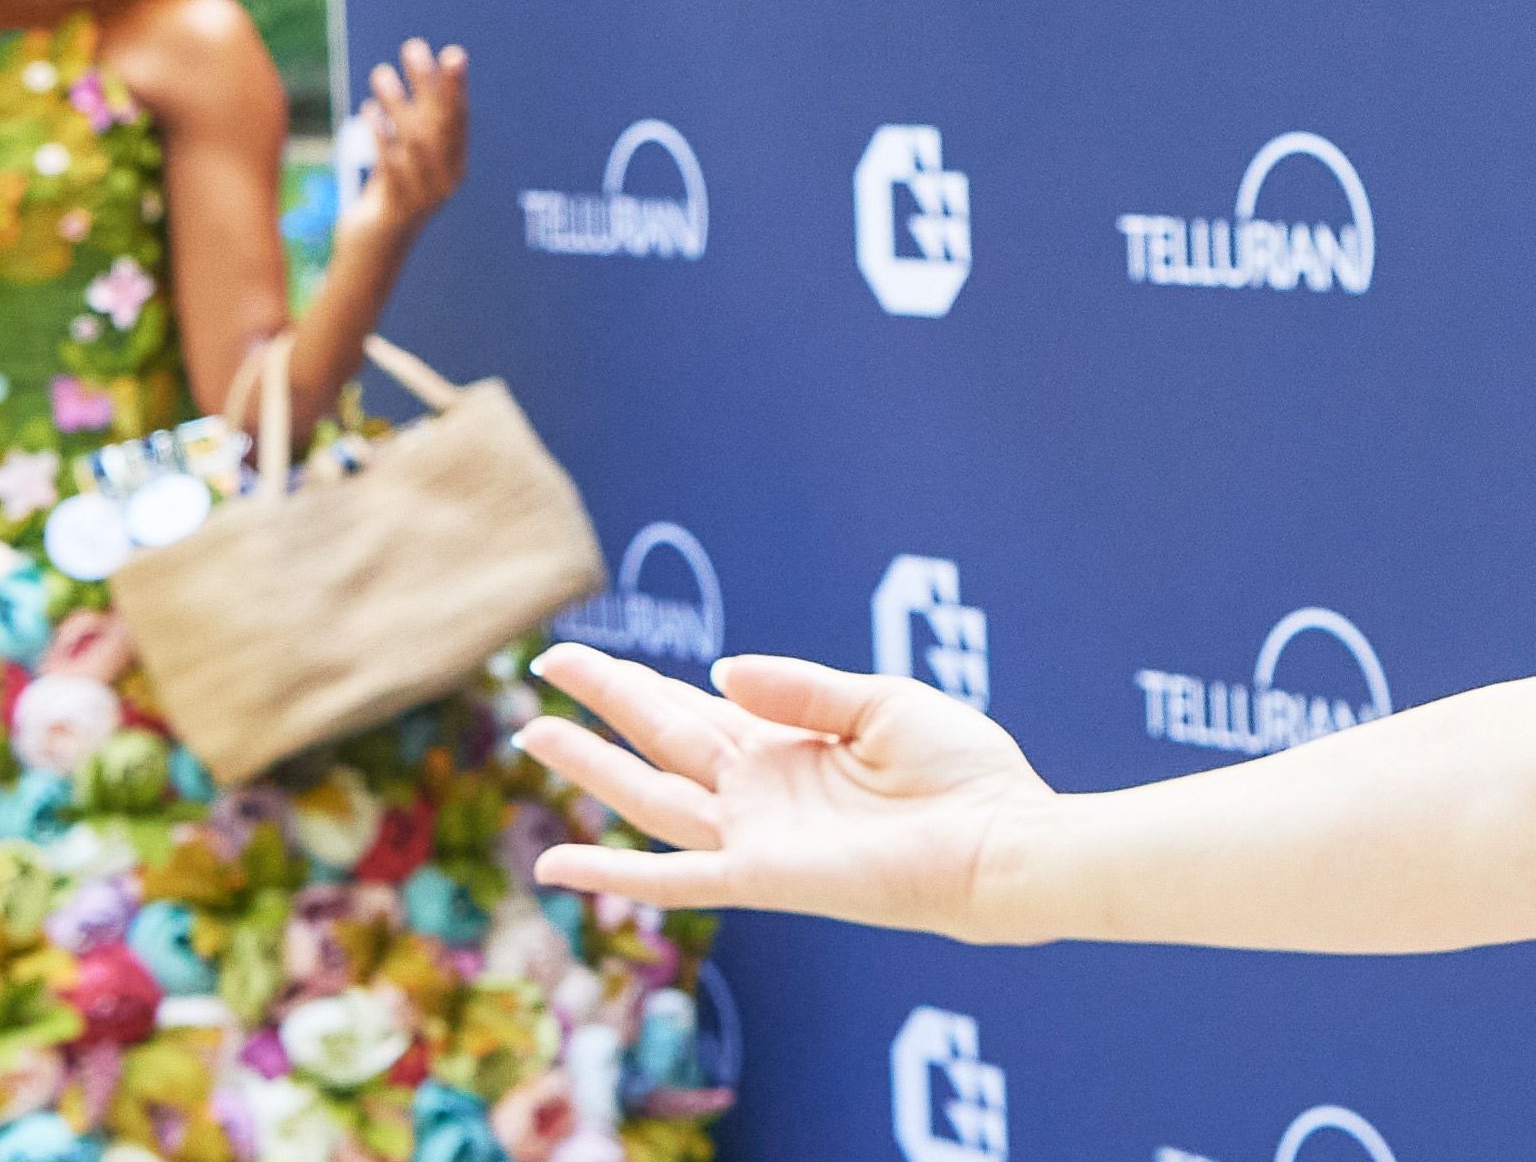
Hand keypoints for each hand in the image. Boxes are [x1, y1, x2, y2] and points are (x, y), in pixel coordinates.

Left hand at [353, 39, 468, 250]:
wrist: (371, 252)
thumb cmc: (387, 199)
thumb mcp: (402, 160)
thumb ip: (411, 129)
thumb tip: (418, 79)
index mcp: (453, 166)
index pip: (458, 119)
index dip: (456, 87)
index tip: (451, 53)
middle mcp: (446, 180)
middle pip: (440, 124)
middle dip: (429, 84)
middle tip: (414, 47)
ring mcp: (425, 197)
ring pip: (414, 142)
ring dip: (397, 104)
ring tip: (380, 73)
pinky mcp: (399, 210)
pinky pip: (392, 167)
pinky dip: (382, 136)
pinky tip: (368, 112)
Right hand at [524, 644, 1053, 933]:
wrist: (1003, 839)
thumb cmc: (963, 775)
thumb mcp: (882, 705)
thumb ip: (800, 686)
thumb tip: (717, 667)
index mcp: (788, 747)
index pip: (699, 712)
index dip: (647, 686)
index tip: (593, 657)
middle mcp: (760, 793)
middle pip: (660, 742)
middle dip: (603, 705)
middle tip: (544, 666)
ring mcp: (754, 836)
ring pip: (650, 797)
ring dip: (591, 768)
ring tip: (532, 733)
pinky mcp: (761, 876)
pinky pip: (672, 878)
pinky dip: (612, 876)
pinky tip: (556, 866)